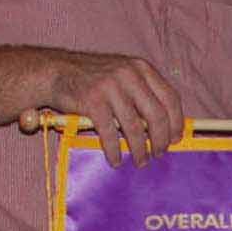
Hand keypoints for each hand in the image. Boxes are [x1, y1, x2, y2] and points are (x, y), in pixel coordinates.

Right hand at [22, 53, 182, 166]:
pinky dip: (114, 151)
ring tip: (140, 161)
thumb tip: (165, 125)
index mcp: (141, 68)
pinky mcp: (93, 101)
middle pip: (157, 115)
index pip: (170, 98)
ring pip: (135, 128)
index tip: (176, 139)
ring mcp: (110, 87)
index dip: (176, 122)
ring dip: (140, 150)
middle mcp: (129, 75)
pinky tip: (116, 160)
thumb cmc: (92, 79)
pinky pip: (110, 133)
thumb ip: (143, 93)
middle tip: (159, 153)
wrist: (55, 71)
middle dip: (161, 140)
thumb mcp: (123, 76)